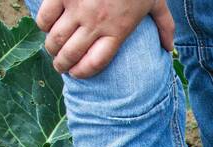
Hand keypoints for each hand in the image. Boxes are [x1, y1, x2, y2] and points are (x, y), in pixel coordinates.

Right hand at [35, 0, 174, 78]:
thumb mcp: (156, 2)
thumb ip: (164, 26)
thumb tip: (169, 48)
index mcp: (118, 30)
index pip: (95, 62)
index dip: (83, 72)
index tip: (77, 74)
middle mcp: (96, 23)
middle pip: (72, 54)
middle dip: (62, 65)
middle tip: (60, 66)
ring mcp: (77, 8)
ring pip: (56, 38)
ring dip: (51, 48)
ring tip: (52, 50)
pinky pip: (45, 16)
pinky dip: (43, 24)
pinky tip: (46, 26)